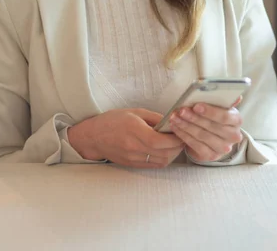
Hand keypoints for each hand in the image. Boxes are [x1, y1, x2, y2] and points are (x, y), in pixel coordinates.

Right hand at [68, 108, 184, 168]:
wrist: (93, 137)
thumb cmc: (112, 121)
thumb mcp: (134, 112)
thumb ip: (154, 118)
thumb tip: (172, 122)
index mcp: (135, 130)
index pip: (161, 140)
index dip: (175, 139)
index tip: (182, 132)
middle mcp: (134, 147)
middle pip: (164, 153)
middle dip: (177, 147)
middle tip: (183, 138)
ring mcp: (133, 158)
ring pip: (161, 162)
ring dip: (172, 155)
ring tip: (175, 145)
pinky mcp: (133, 165)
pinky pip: (154, 165)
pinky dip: (163, 159)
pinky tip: (165, 151)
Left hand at [169, 97, 243, 161]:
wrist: (212, 137)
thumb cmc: (214, 117)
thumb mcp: (219, 107)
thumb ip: (223, 100)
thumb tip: (236, 96)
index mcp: (236, 120)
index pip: (225, 116)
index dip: (210, 111)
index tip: (196, 105)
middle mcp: (233, 136)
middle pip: (211, 126)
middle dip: (193, 117)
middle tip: (181, 110)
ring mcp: (222, 148)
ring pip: (201, 135)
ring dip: (185, 125)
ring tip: (174, 117)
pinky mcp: (211, 156)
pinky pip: (195, 145)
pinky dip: (183, 135)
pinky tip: (175, 126)